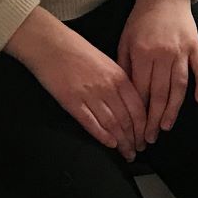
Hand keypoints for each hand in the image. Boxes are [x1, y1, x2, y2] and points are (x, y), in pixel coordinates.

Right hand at [6, 7, 144, 161]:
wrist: (51, 44)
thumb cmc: (78, 51)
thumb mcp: (107, 62)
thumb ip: (119, 82)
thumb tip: (130, 103)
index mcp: (119, 77)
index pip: (138, 108)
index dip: (144, 127)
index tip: (146, 137)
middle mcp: (108, 88)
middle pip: (127, 120)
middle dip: (134, 139)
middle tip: (138, 150)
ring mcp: (90, 96)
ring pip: (112, 125)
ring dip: (122, 142)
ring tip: (127, 153)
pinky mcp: (72, 102)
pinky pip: (91, 124)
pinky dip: (103, 136)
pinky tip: (110, 144)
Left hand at [117, 0, 197, 147]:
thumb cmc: (141, 19)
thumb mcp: (125, 40)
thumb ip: (124, 66)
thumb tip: (126, 95)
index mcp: (142, 53)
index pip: (141, 90)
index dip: (139, 112)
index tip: (136, 129)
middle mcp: (163, 54)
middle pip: (160, 93)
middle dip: (154, 119)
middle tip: (151, 137)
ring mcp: (182, 50)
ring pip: (179, 87)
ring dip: (173, 109)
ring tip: (167, 126)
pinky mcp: (195, 46)